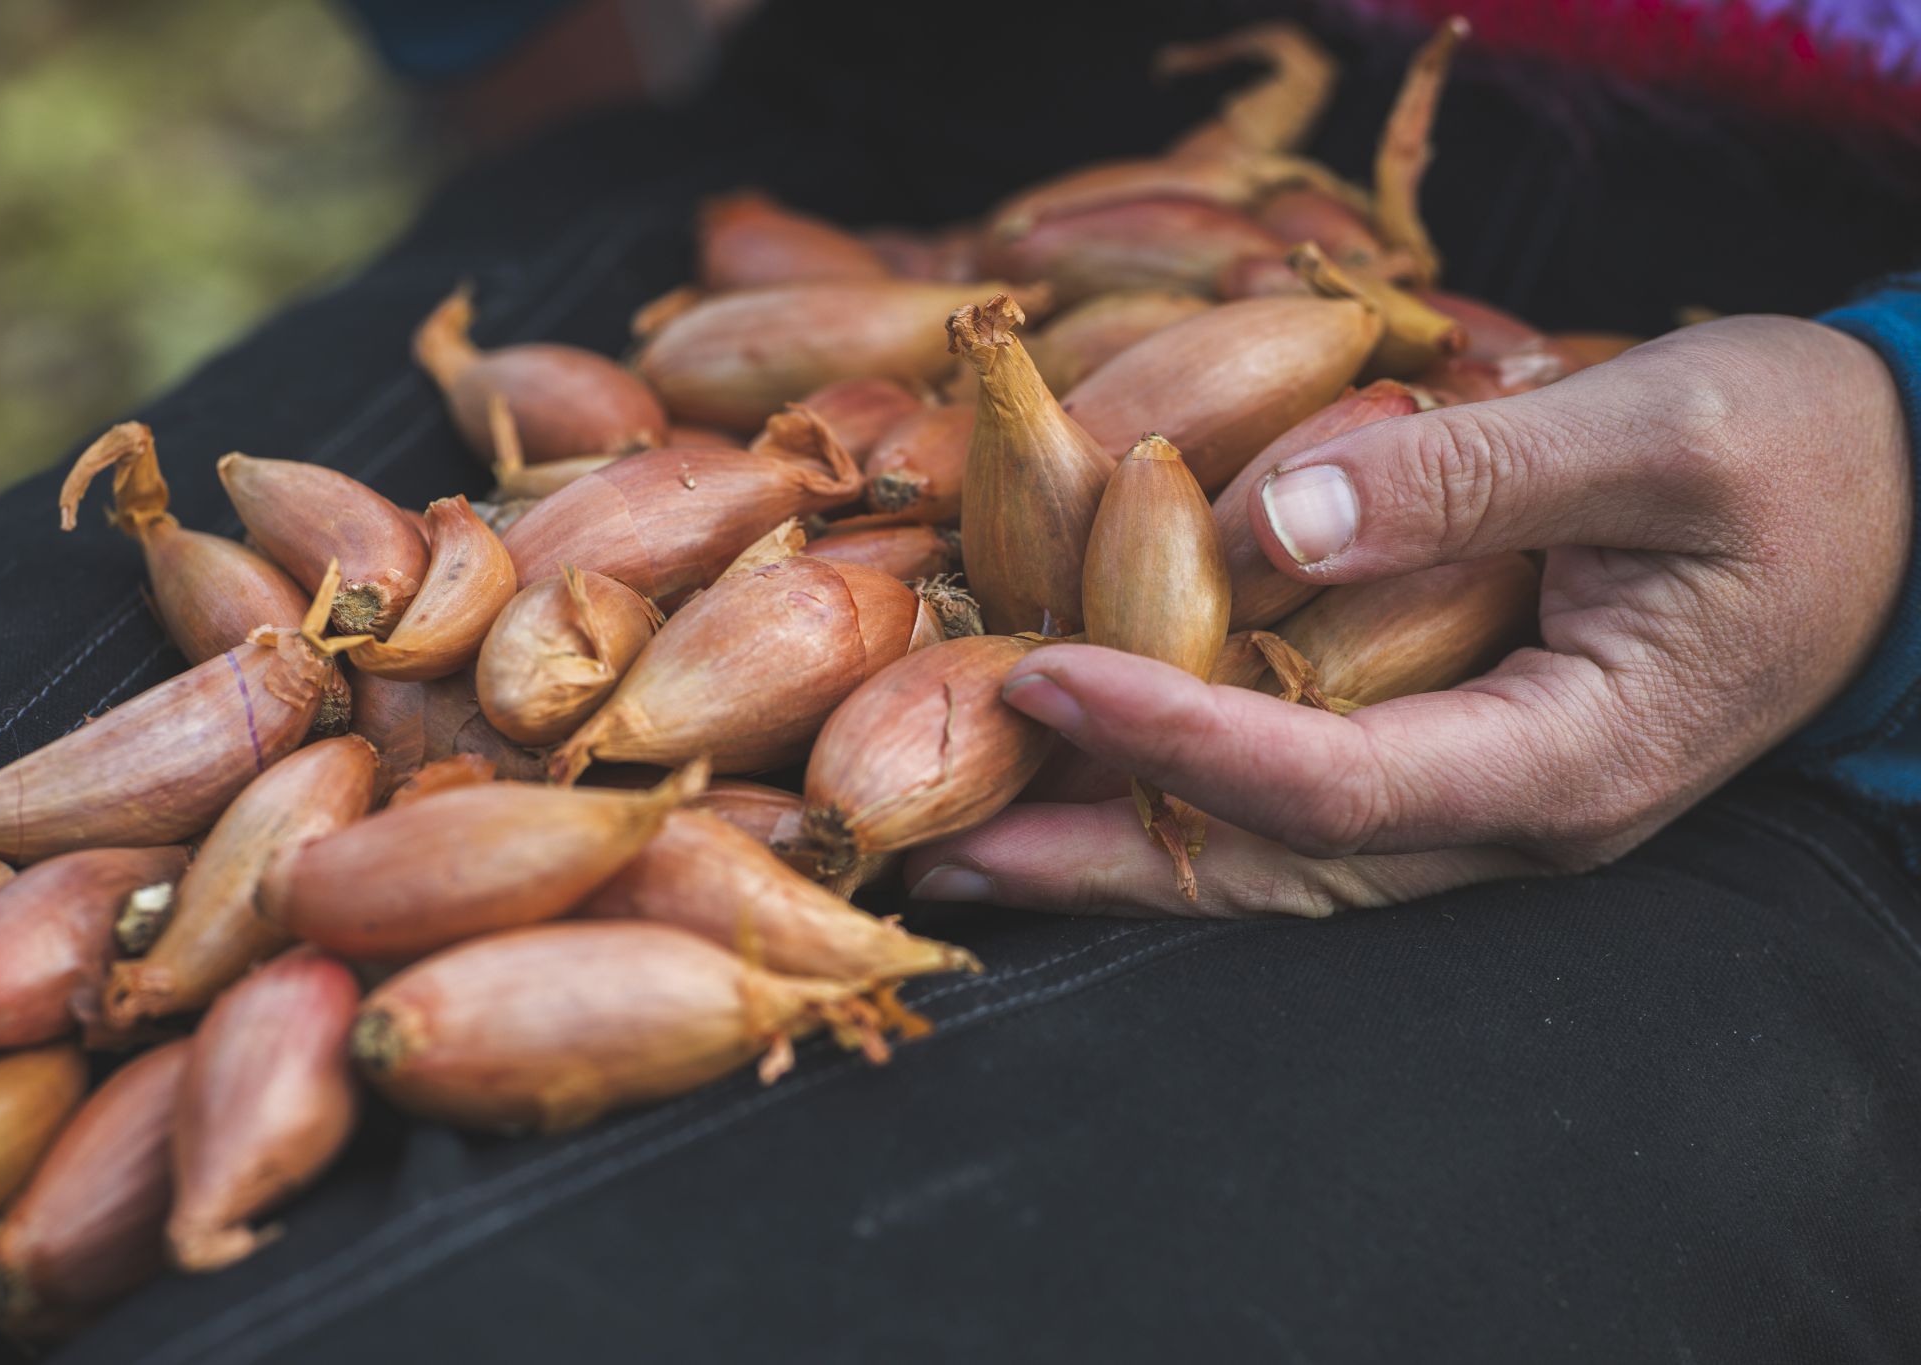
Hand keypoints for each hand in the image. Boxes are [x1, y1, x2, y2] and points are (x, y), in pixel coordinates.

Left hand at [906, 316, 1912, 915]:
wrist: (1896, 499)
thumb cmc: (1806, 455)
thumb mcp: (1665, 428)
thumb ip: (1474, 474)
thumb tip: (1270, 520)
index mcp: (1569, 762)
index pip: (1329, 784)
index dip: (1172, 736)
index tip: (1033, 674)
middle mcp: (1515, 816)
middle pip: (1273, 867)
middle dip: (1103, 860)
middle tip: (939, 847)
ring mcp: (1488, 800)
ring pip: (1278, 859)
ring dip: (1125, 850)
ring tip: (973, 838)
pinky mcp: (1463, 752)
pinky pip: (1305, 802)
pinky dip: (1192, 792)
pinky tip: (1094, 767)